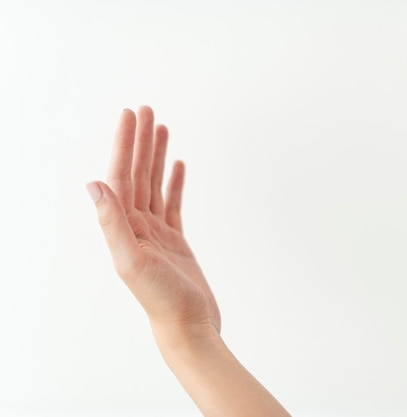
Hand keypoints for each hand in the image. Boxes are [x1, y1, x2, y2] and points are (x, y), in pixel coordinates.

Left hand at [87, 106, 220, 333]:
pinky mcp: (175, 240)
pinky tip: (177, 166)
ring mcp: (157, 233)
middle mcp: (136, 226)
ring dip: (156, 156)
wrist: (188, 326)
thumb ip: (113, 222)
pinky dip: (174, 182)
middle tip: (146, 110)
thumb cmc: (162, 300)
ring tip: (162, 129)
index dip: (125, 144)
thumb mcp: (132, 261)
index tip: (130, 116)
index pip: (122, 176)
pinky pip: (172, 203)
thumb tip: (93, 184)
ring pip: (154, 184)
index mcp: (124, 227)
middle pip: (137, 174)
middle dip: (140, 141)